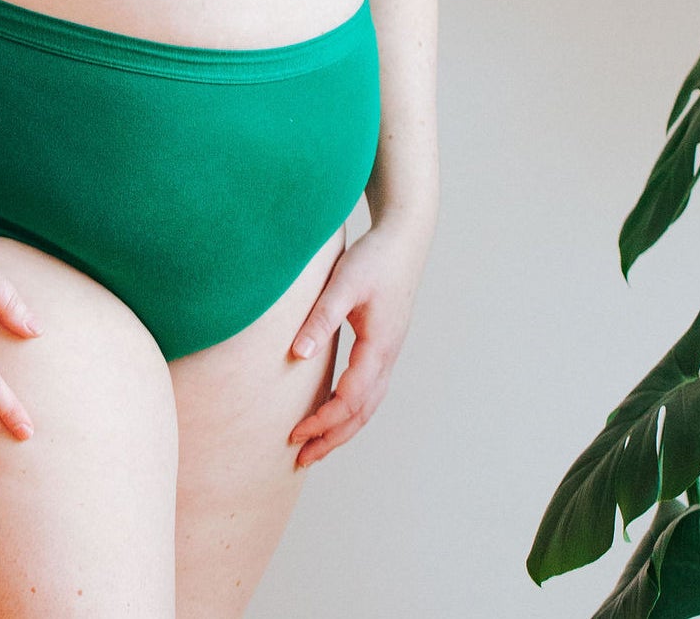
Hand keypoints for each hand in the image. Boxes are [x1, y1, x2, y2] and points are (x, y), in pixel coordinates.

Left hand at [284, 221, 421, 468]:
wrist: (404, 240)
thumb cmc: (374, 259)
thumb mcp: (343, 283)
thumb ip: (321, 318)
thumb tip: (297, 355)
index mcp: (378, 347)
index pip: (350, 400)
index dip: (322, 421)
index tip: (295, 434)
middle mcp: (387, 357)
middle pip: (362, 413)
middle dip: (332, 439)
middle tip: (301, 459)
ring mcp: (389, 353)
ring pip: (369, 405)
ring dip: (343, 429)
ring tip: (316, 447)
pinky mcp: (384, 345)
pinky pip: (369, 391)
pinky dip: (352, 411)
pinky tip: (333, 411)